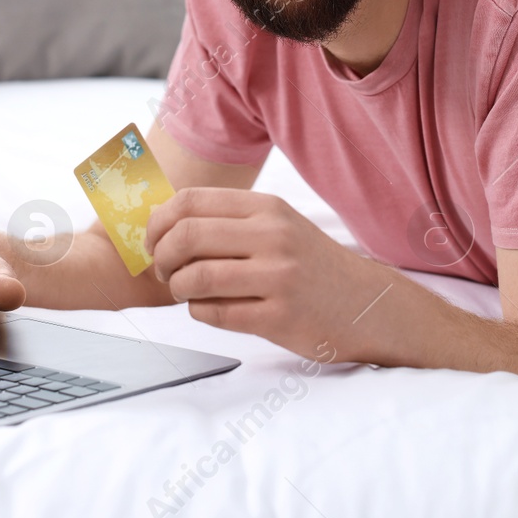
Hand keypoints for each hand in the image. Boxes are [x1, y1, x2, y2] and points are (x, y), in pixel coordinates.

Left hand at [145, 187, 390, 359]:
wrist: (365, 304)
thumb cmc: (309, 266)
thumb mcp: (277, 226)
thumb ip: (228, 221)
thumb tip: (161, 224)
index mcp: (266, 207)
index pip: (189, 201)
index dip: (157, 223)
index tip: (153, 242)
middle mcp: (273, 236)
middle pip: (185, 236)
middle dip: (162, 258)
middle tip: (164, 272)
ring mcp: (278, 276)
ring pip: (196, 277)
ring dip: (178, 288)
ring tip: (185, 292)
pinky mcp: (280, 317)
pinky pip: (215, 313)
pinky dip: (199, 312)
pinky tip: (210, 309)